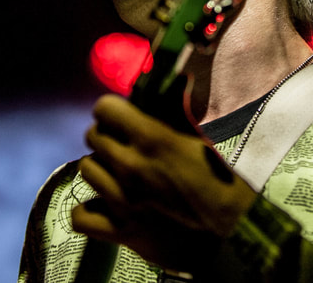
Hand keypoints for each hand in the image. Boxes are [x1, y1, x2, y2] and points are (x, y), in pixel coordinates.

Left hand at [72, 94, 257, 270]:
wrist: (232, 233)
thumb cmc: (221, 183)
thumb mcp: (199, 141)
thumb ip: (177, 111)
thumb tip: (178, 79)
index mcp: (153, 139)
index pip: (104, 109)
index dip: (112, 110)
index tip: (121, 116)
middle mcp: (131, 166)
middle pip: (92, 136)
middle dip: (106, 135)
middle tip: (123, 144)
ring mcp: (122, 200)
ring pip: (86, 169)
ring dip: (100, 168)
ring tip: (116, 173)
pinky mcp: (121, 231)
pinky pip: (80, 216)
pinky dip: (89, 210)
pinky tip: (103, 206)